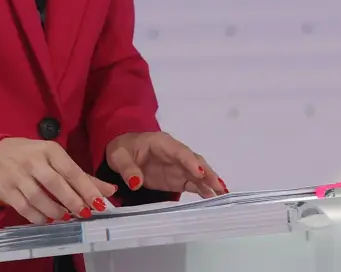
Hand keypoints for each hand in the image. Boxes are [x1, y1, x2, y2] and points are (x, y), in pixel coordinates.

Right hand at [0, 138, 118, 223]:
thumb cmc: (31, 155)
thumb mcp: (55, 158)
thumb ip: (82, 176)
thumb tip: (110, 191)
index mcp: (50, 150)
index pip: (71, 170)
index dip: (86, 188)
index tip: (99, 204)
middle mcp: (34, 161)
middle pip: (56, 184)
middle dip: (72, 201)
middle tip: (85, 214)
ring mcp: (18, 176)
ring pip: (39, 198)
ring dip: (55, 211)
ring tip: (66, 217)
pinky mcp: (6, 190)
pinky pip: (24, 208)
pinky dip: (38, 217)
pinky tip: (47, 219)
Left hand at [105, 131, 227, 197]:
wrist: (123, 153)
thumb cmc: (122, 150)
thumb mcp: (118, 157)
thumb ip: (127, 168)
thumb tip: (135, 182)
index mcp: (161, 143)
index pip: (179, 151)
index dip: (189, 161)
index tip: (199, 172)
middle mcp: (175, 153)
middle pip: (194, 161)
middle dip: (207, 173)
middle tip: (219, 186)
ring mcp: (178, 166)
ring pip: (198, 173)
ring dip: (210, 183)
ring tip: (222, 195)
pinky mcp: (177, 178)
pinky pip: (193, 183)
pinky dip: (203, 190)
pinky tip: (212, 198)